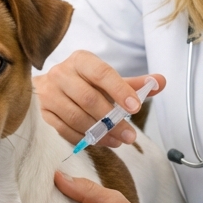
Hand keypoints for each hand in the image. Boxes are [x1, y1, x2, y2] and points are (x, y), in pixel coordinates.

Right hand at [33, 51, 165, 148]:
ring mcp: (48, 94)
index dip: (120, 90)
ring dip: (100, 133)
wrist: (49, 89)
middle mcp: (61, 73)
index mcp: (81, 60)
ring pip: (76, 117)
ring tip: (118, 141)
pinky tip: (100, 142)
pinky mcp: (41, 113)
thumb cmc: (84, 84)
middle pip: (89, 98)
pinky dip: (84, 139)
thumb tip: (161, 81)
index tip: (135, 108)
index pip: (102, 73)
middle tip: (130, 136)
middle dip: (112, 120)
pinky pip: (64, 130)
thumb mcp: (108, 81)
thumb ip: (134, 83)